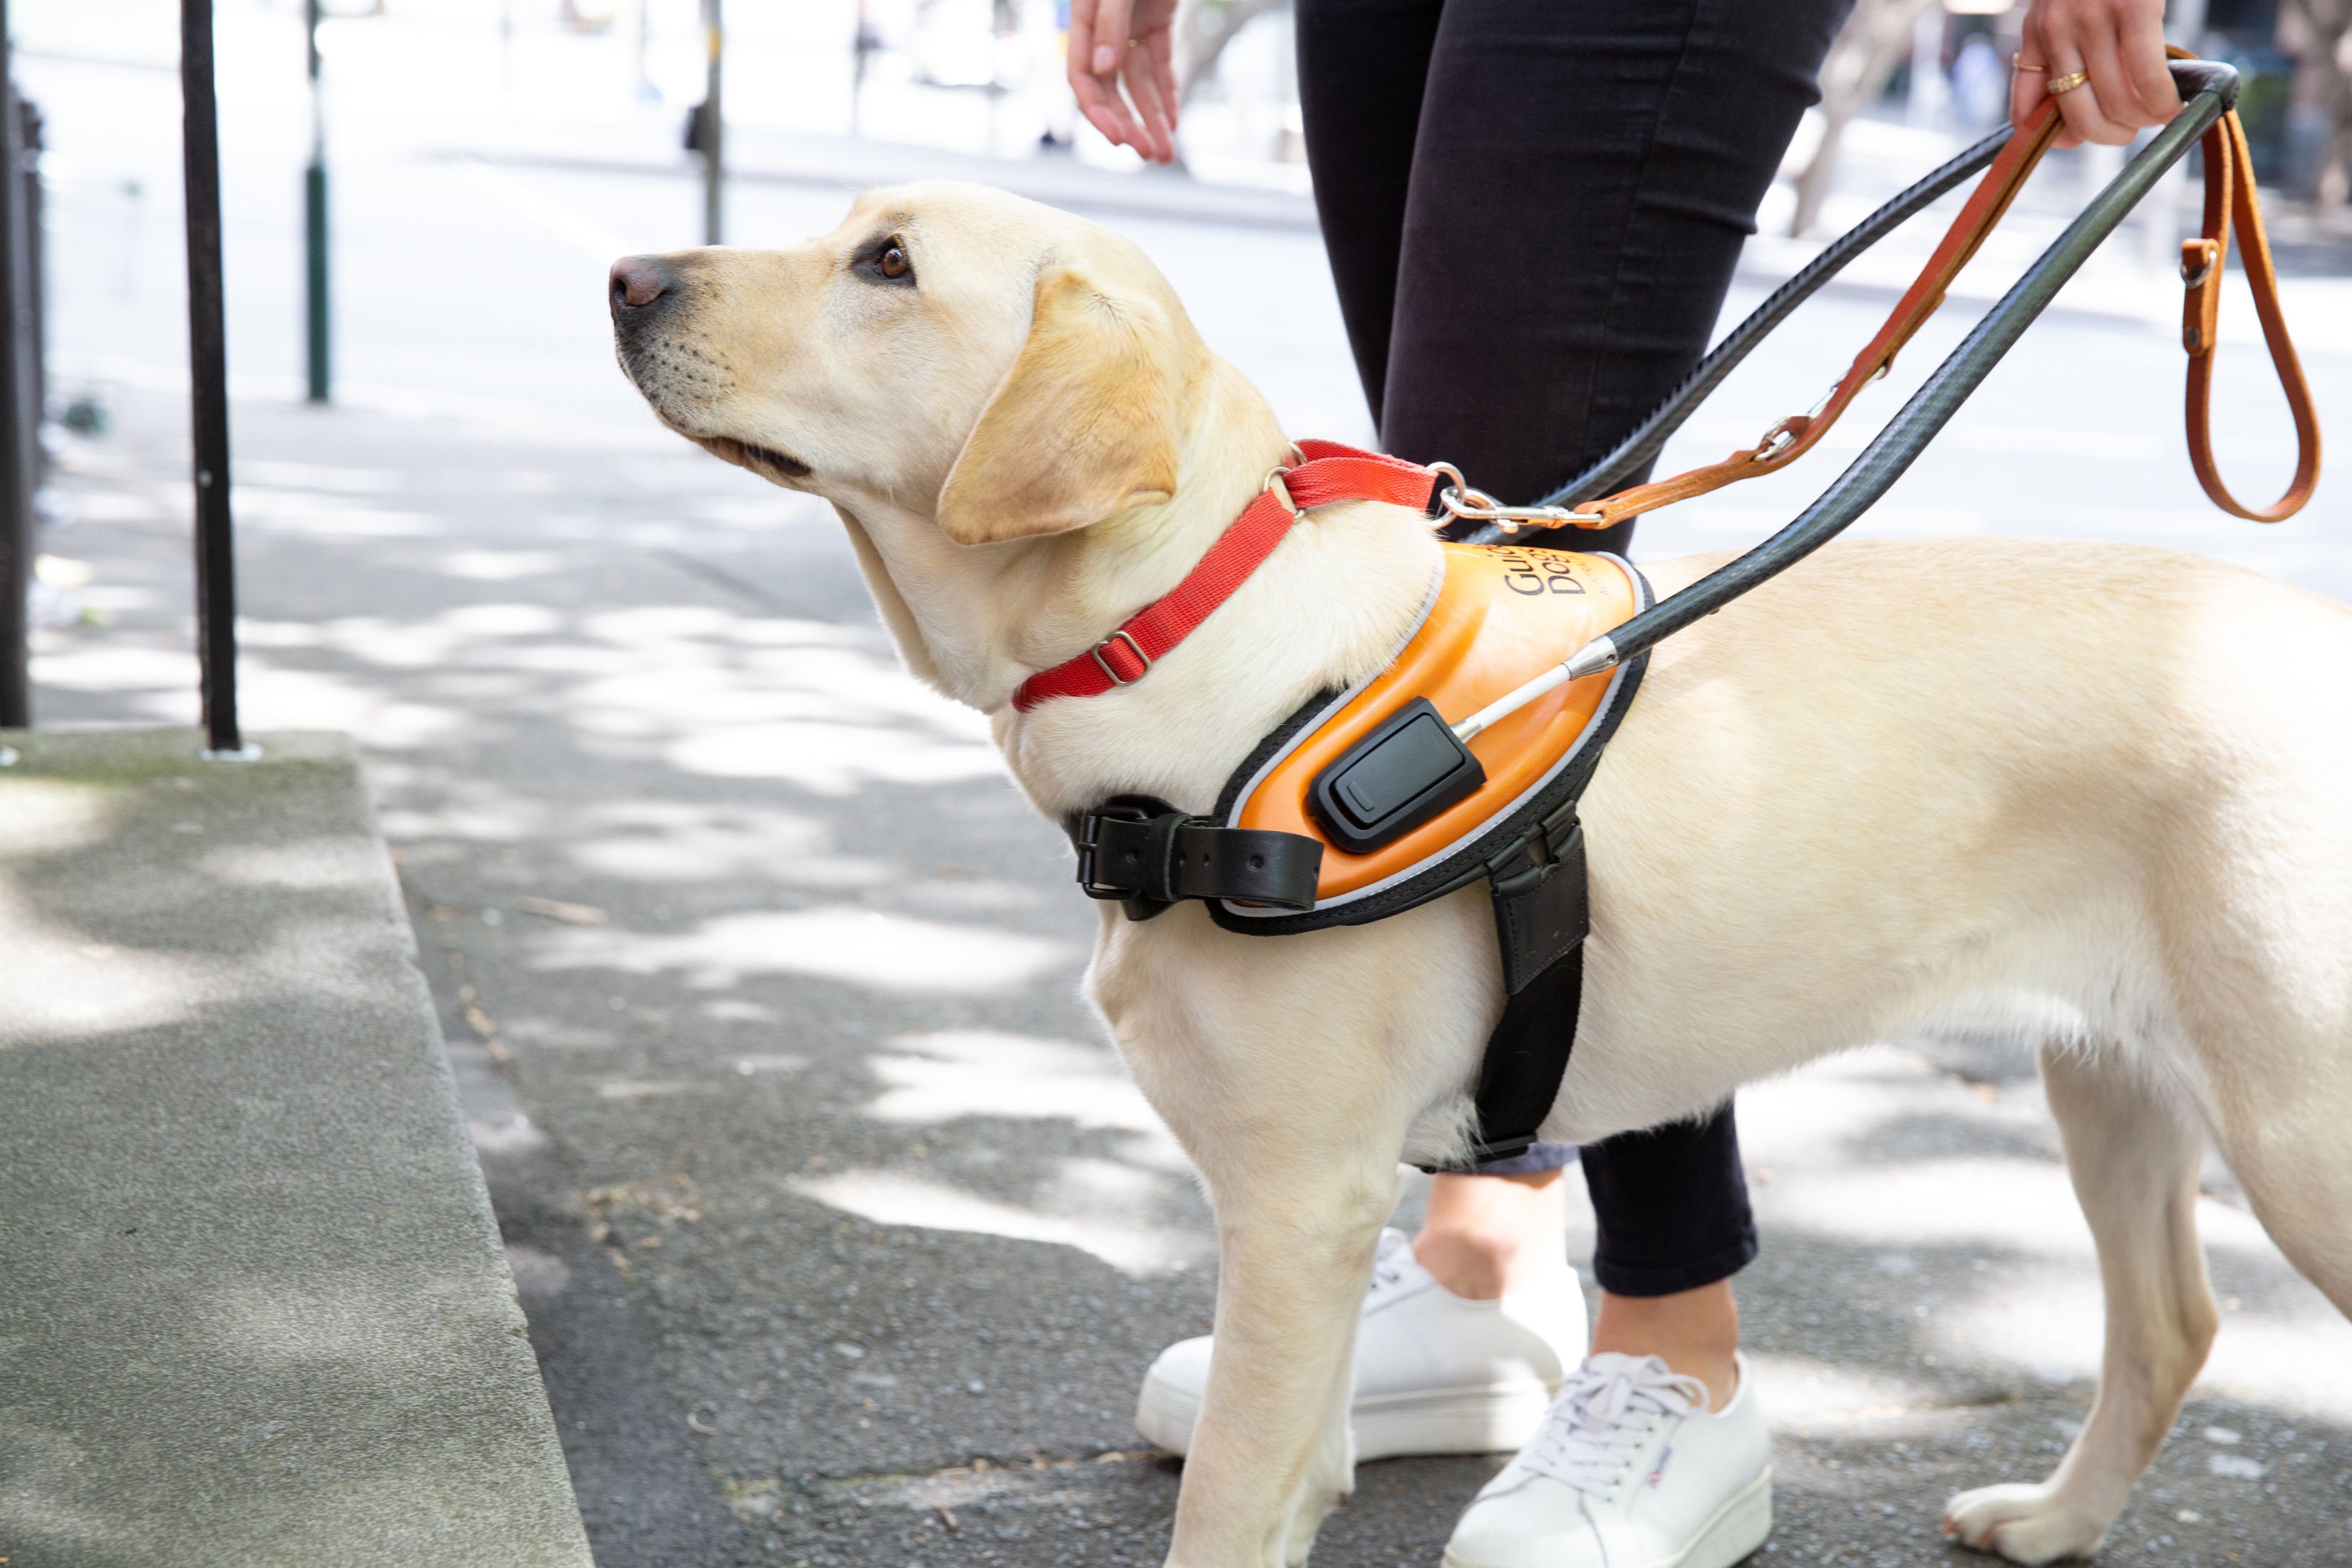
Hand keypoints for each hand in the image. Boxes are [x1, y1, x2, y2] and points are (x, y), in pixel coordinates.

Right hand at [1066, 0, 1180, 162]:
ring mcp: (1130, 26)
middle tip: (1148, 153)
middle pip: (1111, 90)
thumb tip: (1102, 69)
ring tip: (1165, 152)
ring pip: (1139, 82)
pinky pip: (1161, 62)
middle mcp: (1103, 29)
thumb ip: (1109, 23)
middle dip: (1129, 125)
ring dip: (1152, 118)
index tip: (1118, 139)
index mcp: (1083, 19)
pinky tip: (1172, 122)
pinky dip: (1167, 91)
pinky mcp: (1157, 20)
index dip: (1097, 111)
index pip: (1082, 77)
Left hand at [2013, 0, 2180, 148]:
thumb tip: (2093, 102)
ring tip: (2160, 112)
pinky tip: (2172, 103)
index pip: (2024, 113)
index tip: (2084, 135)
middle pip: (2079, 118)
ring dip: (2144, 120)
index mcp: (2035, 34)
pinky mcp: (2133, 7)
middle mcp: (2055, 31)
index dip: (2058, 138)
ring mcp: (2092, 20)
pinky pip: (2146, 77)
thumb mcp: (2064, 5)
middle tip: (2133, 128)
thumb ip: (2065, 46)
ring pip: (2116, 102)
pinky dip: (2162, 101)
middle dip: (2112, 135)